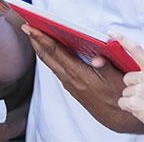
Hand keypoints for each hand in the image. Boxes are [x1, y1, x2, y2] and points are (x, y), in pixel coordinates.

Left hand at [22, 25, 143, 133]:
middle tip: (26, 26)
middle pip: (47, 57)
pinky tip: (51, 52)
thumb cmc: (117, 94)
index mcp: (77, 73)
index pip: (54, 52)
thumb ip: (104, 66)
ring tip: (35, 35)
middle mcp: (69, 79)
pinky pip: (56, 68)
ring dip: (41, 49)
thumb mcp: (114, 78)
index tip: (29, 27)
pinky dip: (50, 57)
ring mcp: (69, 84)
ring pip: (50, 63)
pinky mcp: (72, 86)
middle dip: (35, 41)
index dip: (41, 38)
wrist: (116, 116)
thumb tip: (97, 59)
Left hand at [114, 32, 143, 139]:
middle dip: (132, 87)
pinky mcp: (136, 102)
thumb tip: (131, 74)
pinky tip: (142, 110)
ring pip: (124, 92)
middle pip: (126, 77)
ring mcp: (142, 89)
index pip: (136, 49)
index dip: (122, 39)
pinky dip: (129, 108)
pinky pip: (122, 102)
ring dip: (132, 100)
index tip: (111, 33)